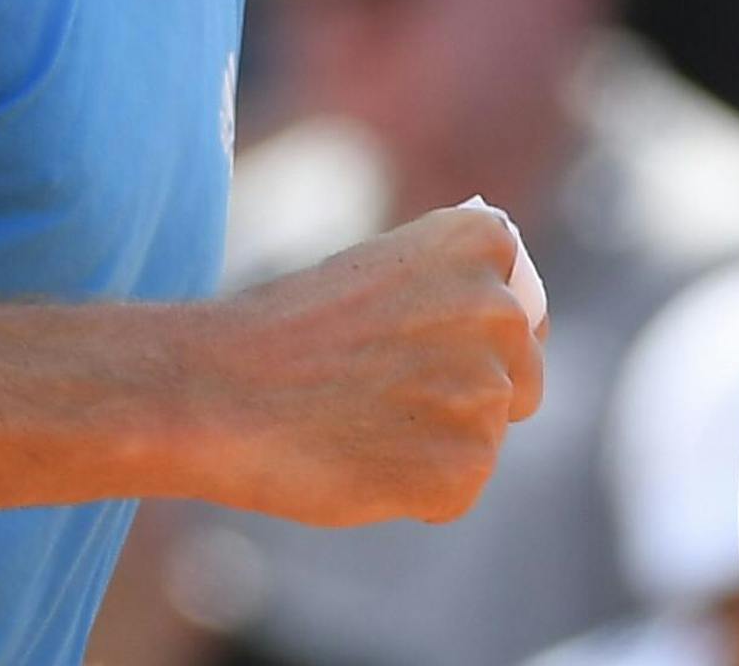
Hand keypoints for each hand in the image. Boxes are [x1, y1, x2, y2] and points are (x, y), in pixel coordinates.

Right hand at [179, 204, 545, 526]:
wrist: (216, 390)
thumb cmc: (284, 331)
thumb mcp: (379, 271)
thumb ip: (452, 296)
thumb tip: (509, 345)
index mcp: (480, 244)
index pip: (522, 304)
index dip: (470, 334)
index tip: (413, 340)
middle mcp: (499, 311)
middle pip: (521, 376)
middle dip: (467, 394)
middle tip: (381, 393)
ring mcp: (487, 392)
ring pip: (486, 437)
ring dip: (433, 444)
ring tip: (357, 425)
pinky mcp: (465, 466)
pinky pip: (457, 490)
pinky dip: (415, 493)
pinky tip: (359, 463)